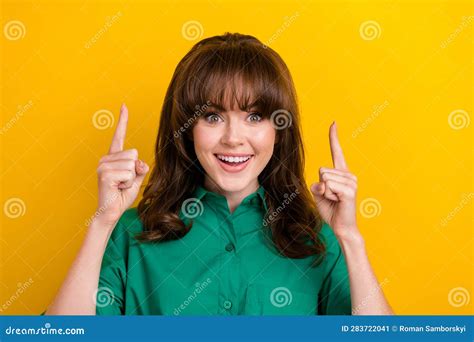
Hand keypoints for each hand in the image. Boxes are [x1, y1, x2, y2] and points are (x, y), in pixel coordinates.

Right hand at [95, 104, 148, 225]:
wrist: (111, 212)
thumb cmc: (122, 195)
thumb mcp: (136, 178)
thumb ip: (140, 167)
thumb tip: (139, 162)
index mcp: (113, 157)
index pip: (119, 135)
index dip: (122, 120)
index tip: (124, 105)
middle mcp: (106, 158)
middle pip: (134, 153)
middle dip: (135, 170)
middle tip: (123, 182)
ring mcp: (103, 165)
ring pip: (132, 164)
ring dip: (131, 179)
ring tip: (120, 186)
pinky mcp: (104, 174)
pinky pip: (128, 174)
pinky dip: (128, 184)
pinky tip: (117, 188)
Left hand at [310, 121, 359, 239]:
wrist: (341, 226)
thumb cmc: (330, 209)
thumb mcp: (319, 193)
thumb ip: (317, 184)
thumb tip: (322, 182)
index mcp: (341, 172)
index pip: (336, 151)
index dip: (334, 137)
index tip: (334, 123)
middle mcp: (348, 174)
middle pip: (321, 170)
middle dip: (320, 186)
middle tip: (331, 197)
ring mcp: (351, 181)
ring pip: (324, 179)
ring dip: (324, 192)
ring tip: (335, 200)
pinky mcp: (350, 190)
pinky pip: (328, 187)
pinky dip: (328, 196)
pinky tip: (337, 202)